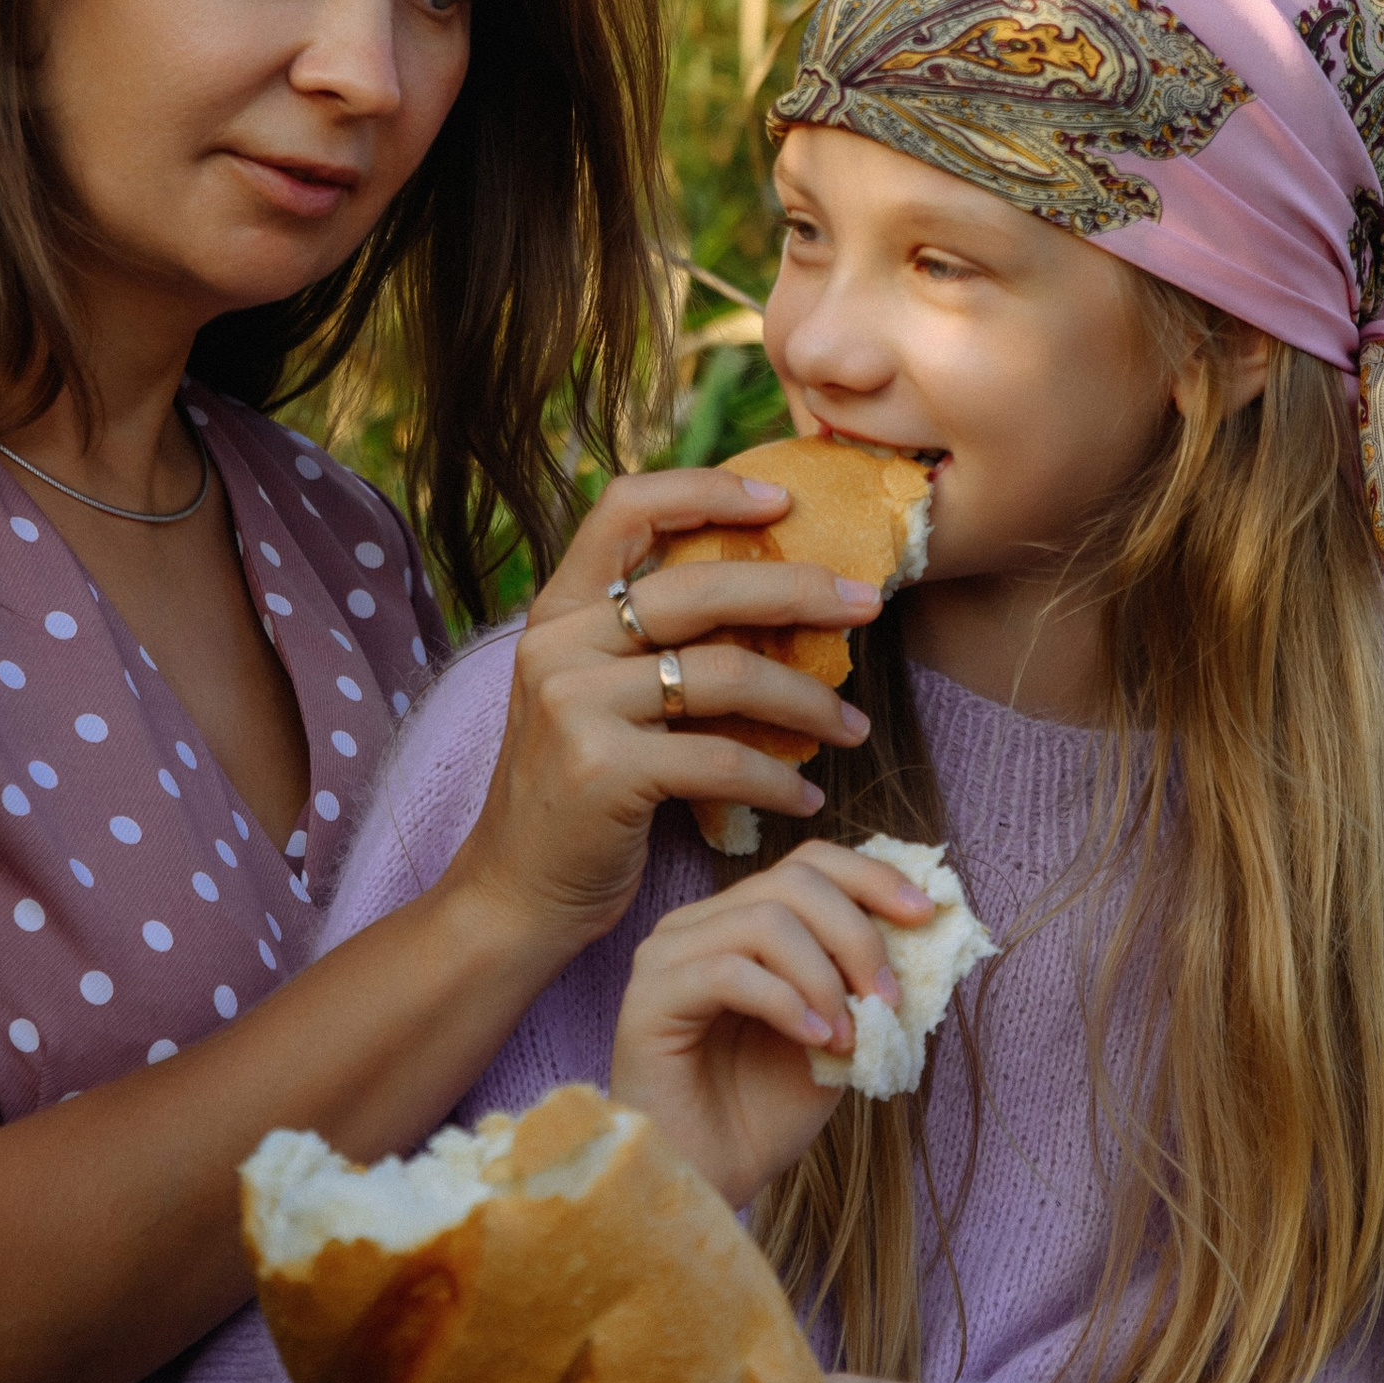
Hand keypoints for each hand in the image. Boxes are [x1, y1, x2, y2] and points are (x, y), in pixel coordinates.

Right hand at [449, 466, 887, 949]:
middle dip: (800, 590)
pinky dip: (780, 780)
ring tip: (853, 728)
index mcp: (558, 611)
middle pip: (702, 588)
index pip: (626, 507)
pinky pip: (723, 759)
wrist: (516, 892)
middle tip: (867, 606)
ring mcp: (575, 704)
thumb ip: (647, 642)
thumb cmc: (579, 793)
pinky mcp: (603, 770)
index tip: (782, 501)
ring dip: (808, 701)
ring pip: (726, 673)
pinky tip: (807, 797)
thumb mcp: (594, 696)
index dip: (706, 490)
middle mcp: (558, 644)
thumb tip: (772, 591)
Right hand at [609, 842, 940, 1208]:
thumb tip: (926, 929)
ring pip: (765, 920)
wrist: (710, 1183)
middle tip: (889, 999)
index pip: (809, 864)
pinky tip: (814, 1041)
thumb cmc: (763, 1114)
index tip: (926, 914)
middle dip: (858, 935)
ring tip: (847, 1039)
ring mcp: (667, 956)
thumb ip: (866, 981)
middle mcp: (698, 926)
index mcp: (739, 922)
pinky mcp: (649, 997)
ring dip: (826, 979)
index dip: (872, 877)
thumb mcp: (839, 1035)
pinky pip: (728, 970)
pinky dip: (786, 1002)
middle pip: (793, 882)